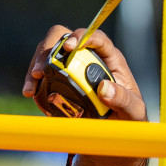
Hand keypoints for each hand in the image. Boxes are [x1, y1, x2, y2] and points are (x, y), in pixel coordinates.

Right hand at [22, 25, 147, 121]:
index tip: (70, 47)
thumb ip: (124, 100)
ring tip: (31, 88)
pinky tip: (31, 93)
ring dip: (36, 65)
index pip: (97, 37)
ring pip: (49, 53)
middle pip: (65, 37)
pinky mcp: (61, 80)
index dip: (83, 36)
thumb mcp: (133, 111)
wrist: (116, 129)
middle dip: (50, 49)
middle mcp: (89, 57)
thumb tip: (104, 89)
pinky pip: (43, 72)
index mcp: (110, 59)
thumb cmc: (129, 116)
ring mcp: (72, 67)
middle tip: (41, 70)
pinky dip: (34, 81)